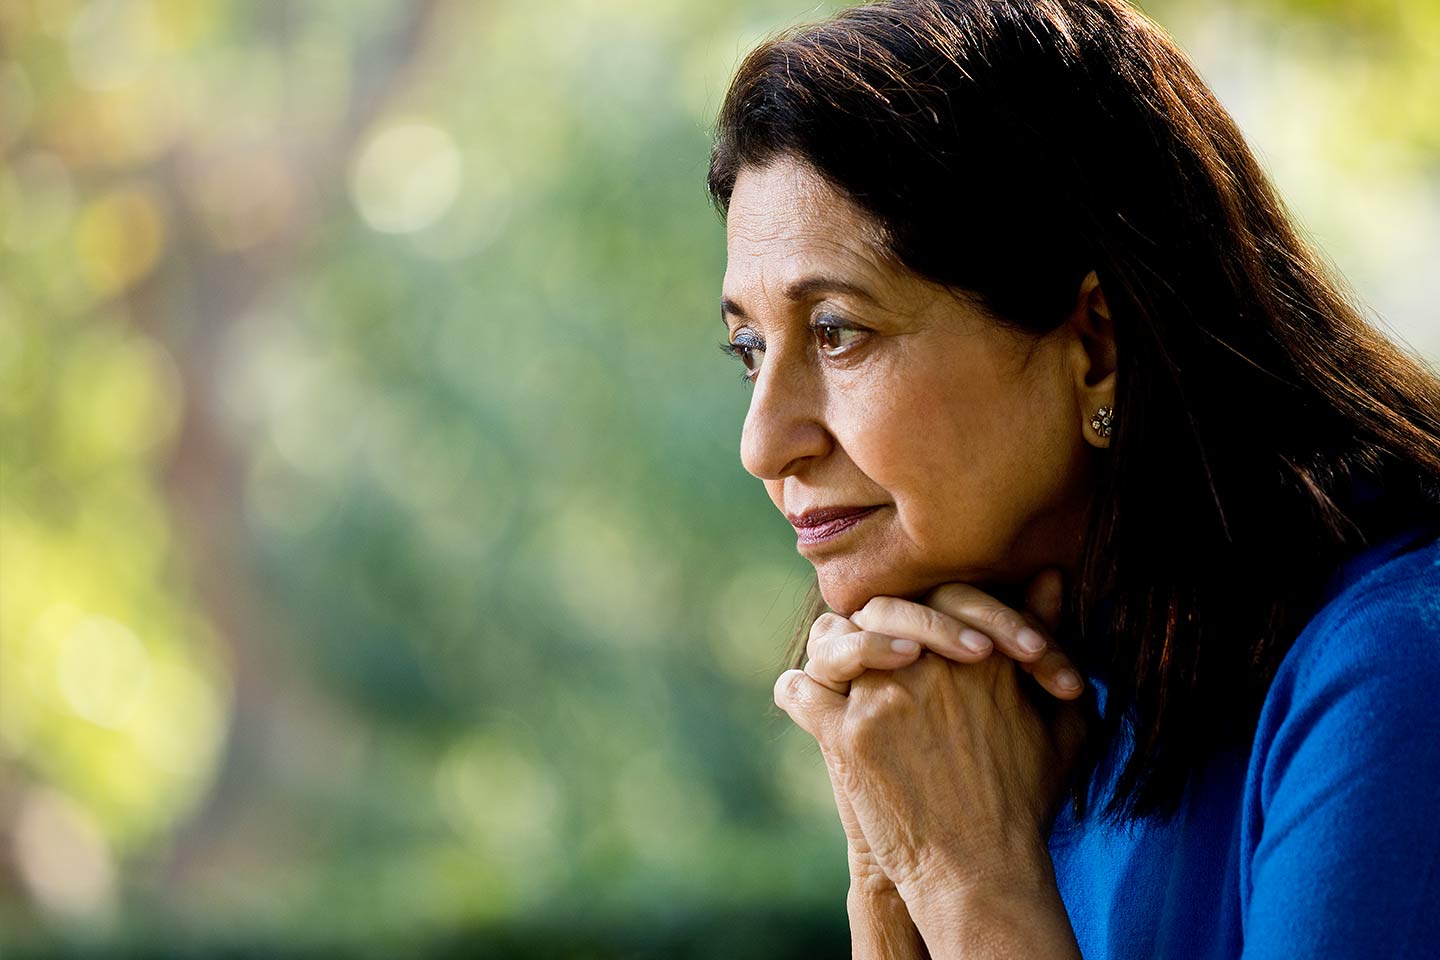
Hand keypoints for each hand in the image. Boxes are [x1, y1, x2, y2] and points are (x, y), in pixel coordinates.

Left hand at [775, 568, 1089, 902]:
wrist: (981, 873)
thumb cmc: (1026, 800)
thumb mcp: (1059, 720)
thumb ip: (1051, 638)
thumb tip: (1050, 577)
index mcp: (982, 655)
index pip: (942, 597)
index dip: (938, 616)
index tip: (944, 649)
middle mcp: (928, 665)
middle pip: (883, 609)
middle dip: (885, 628)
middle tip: (894, 660)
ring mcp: (881, 696)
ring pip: (833, 640)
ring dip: (836, 651)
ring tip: (849, 675)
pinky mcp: (844, 734)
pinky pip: (798, 690)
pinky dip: (799, 694)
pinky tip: (813, 703)